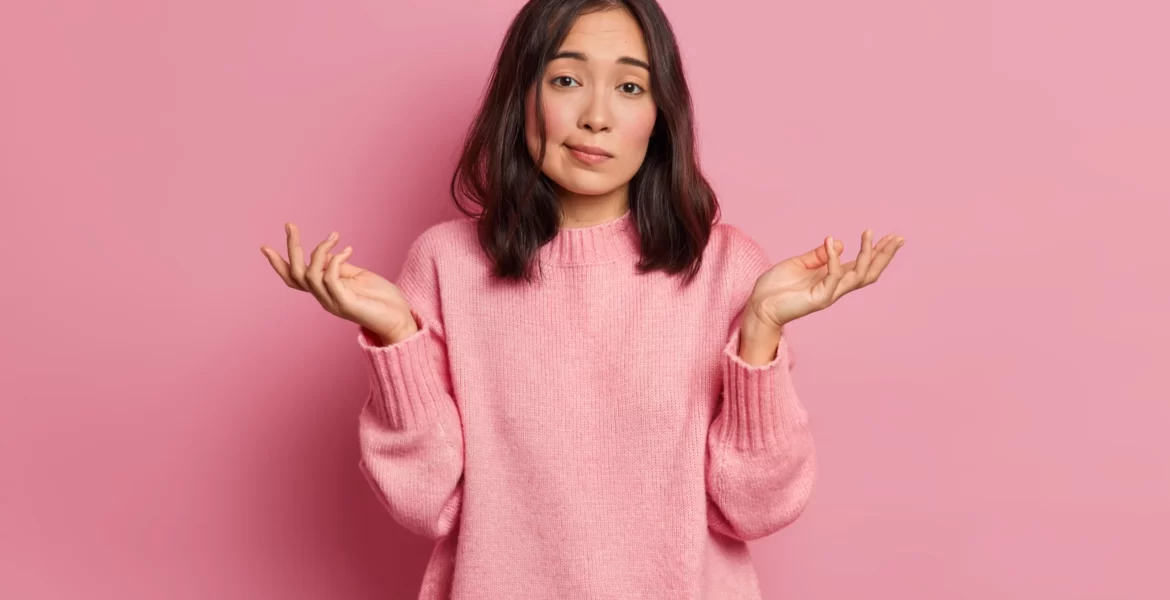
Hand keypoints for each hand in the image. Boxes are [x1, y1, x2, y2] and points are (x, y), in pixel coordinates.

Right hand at [260, 223, 417, 343]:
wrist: (400, 319)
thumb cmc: (381, 299)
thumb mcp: (357, 276)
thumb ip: (339, 266)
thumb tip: (325, 253)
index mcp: (325, 291)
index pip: (294, 279)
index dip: (278, 264)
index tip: (265, 247)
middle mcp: (324, 298)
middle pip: (296, 274)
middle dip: (291, 248)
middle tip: (290, 225)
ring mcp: (333, 302)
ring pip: (310, 274)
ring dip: (320, 250)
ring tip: (334, 237)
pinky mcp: (345, 303)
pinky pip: (330, 278)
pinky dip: (335, 261)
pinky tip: (348, 250)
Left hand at [746, 230, 904, 332]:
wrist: (758, 307)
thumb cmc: (776, 288)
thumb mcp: (799, 264)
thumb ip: (818, 256)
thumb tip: (838, 243)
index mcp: (832, 279)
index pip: (861, 265)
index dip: (876, 251)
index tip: (891, 236)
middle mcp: (835, 288)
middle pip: (869, 272)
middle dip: (884, 255)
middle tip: (899, 238)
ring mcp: (829, 294)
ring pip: (858, 275)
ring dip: (867, 254)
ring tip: (869, 234)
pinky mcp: (819, 298)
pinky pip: (833, 277)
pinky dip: (834, 259)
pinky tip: (832, 243)